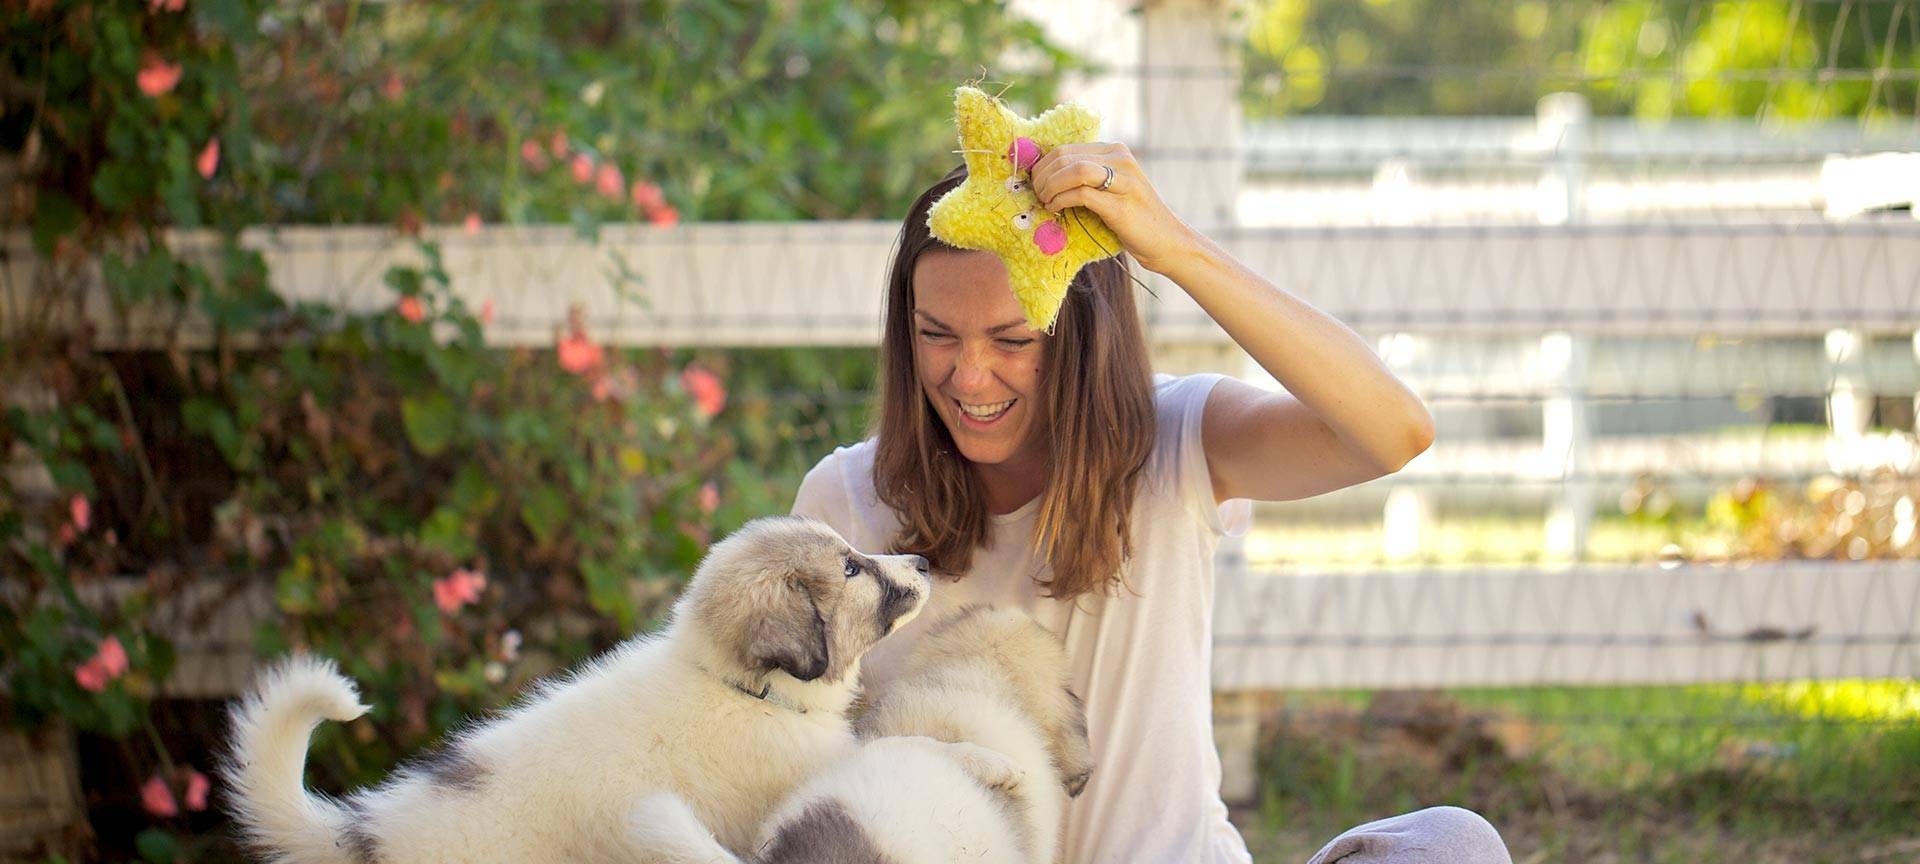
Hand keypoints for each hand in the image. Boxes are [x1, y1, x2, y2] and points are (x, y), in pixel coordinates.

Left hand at [1027, 142, 1200, 274]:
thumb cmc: (1134, 218)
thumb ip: (1088, 176)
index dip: (1043, 165)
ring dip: (1050, 186)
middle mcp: (1121, 159)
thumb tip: (1047, 176)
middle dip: (1043, 176)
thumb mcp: (1111, 188)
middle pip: (1066, 157)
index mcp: (1116, 151)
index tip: (1035, 183)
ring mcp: (1123, 181)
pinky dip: (1061, 200)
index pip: (1067, 149)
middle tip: (1038, 195)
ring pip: (1073, 170)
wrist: (1167, 242)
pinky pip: (1082, 194)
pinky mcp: (1120, 206)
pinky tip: (1056, 208)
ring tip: (1046, 201)